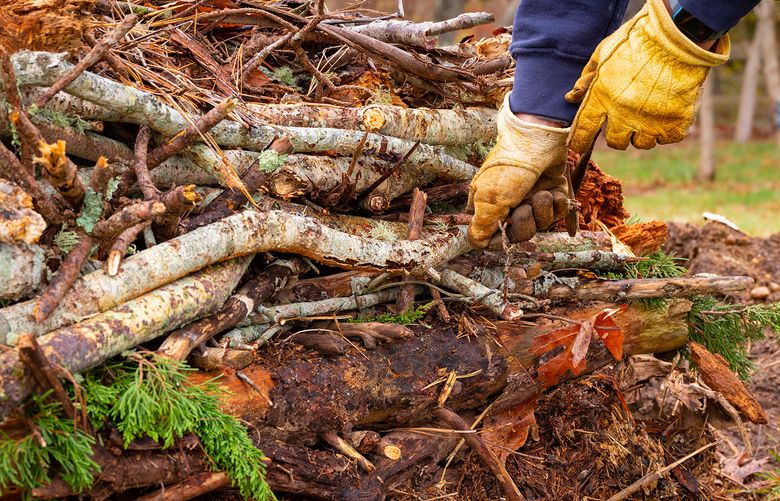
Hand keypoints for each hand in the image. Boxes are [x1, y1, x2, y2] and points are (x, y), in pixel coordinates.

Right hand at [467, 95, 569, 247]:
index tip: (505, 230)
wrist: (537, 141)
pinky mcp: (552, 194)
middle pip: (519, 235)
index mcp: (489, 207)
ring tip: (542, 193)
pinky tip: (554, 193)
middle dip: (525, 223)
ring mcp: (531, 200)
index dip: (501, 238)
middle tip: (525, 206)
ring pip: (540, 225)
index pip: (493, 237)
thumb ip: (481, 227)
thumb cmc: (509, 169)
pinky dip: (558, 205)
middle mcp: (510, 205)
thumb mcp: (489, 200)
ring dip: (542, 211)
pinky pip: (557, 214)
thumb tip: (476, 244)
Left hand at [565, 0, 728, 152]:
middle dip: (617, 134)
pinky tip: (665, 115)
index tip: (578, 146)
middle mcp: (624, 114)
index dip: (579, 141)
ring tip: (647, 114)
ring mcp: (651, 120)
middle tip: (624, 120)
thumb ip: (587, 77)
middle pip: (615, 142)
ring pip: (641, 143)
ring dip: (642, 133)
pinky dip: (665, 131)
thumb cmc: (638, 40)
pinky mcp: (676, 122)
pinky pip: (666, 139)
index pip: (584, 130)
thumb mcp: (605, 52)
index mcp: (602, 97)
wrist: (680, 35)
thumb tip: (571, 97)